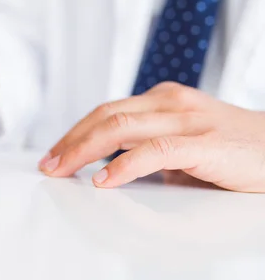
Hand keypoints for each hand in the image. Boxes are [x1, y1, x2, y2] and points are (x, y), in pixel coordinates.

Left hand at [38, 82, 264, 192]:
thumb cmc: (232, 149)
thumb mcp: (183, 141)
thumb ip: (149, 147)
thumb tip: (111, 168)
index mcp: (163, 99)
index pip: (106, 111)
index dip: (76, 132)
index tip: (55, 153)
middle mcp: (171, 102)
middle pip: (105, 116)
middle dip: (71, 141)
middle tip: (48, 164)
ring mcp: (187, 120)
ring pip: (121, 127)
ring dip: (84, 150)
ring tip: (63, 170)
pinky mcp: (203, 143)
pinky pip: (155, 151)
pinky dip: (124, 166)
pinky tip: (105, 180)